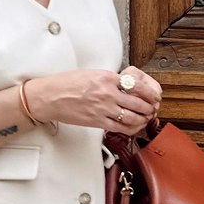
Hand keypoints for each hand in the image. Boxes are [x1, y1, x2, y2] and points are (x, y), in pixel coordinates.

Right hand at [26, 65, 161, 133]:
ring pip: (133, 117)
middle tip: (152, 109)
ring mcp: (103, 108)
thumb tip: (125, 85)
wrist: (50, 97)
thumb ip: (110, 80)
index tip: (153, 96)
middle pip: (139, 102)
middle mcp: (108, 93)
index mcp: (107, 78)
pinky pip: (120, 128)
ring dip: (143, 119)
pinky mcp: (97, 122)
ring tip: (146, 118)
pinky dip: (132, 129)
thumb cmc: (67, 84)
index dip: (149, 93)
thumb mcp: (92, 74)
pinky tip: (134, 127)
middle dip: (149, 107)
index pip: (137, 85)